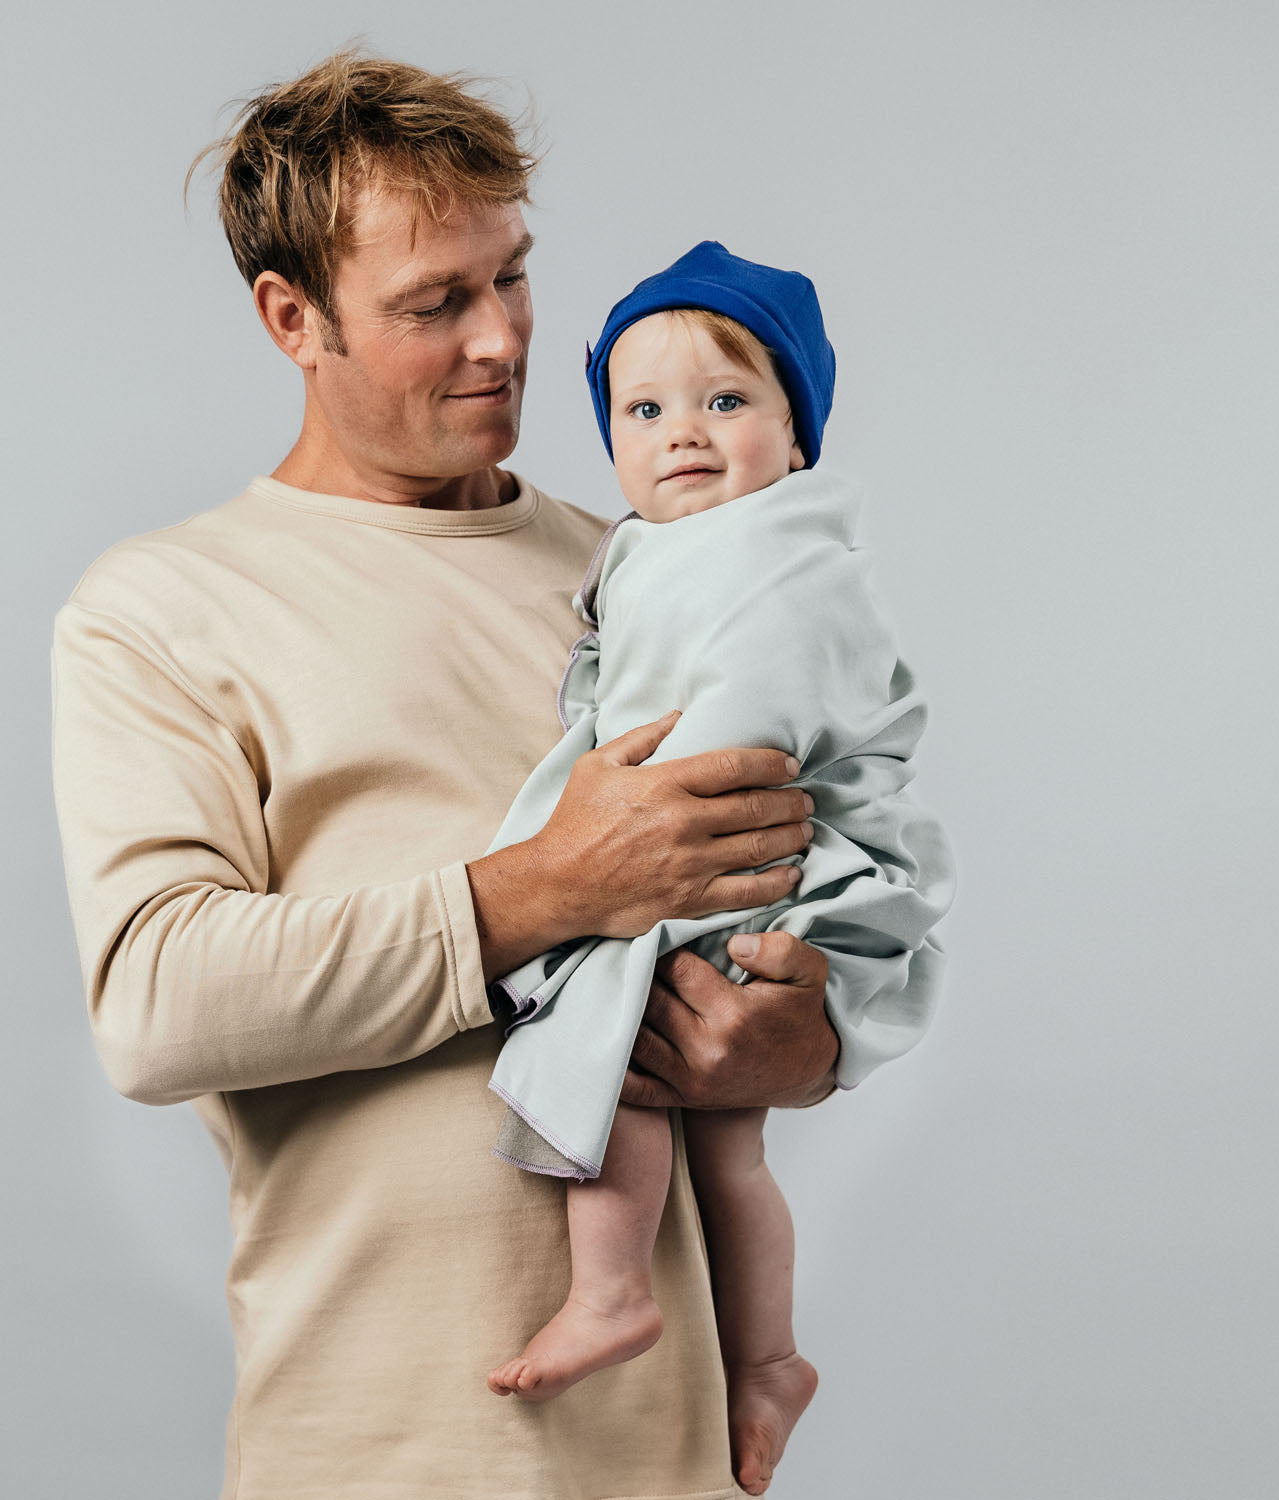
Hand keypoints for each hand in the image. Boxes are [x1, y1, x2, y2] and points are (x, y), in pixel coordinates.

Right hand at [535, 711, 814, 940]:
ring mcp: (690, 864)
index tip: (789, 765)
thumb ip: (642, 738)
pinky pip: (746, 892)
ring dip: (790, 837)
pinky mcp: (689, 900)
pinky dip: (776, 883)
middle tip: (806, 800)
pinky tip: (793, 874)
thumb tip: (679, 716)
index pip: (733, 767)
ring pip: (758, 848)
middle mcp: (684, 822)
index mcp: (664, 784)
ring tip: (804, 830)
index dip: (770, 764)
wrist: (557, 884)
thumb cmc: (574, 822)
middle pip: (755, 807)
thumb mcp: (598, 766)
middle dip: (789, 801)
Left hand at [619, 932, 838, 1109]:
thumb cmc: (801, 1013)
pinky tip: (608, 1038)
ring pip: (635, 1039)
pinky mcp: (684, 1098)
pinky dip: (615, 1066)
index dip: (661, 947)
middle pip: (650, 1001)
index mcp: (734, 1015)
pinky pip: (635, 1087)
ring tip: (617, 986)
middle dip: (637, 975)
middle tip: (628, 955)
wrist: (808, 1070)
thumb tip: (736, 944)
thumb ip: (779, 950)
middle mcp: (708, 1051)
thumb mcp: (809, 972)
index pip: (675, 969)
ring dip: (621, 1013)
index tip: (656, 935)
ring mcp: (692, 1080)